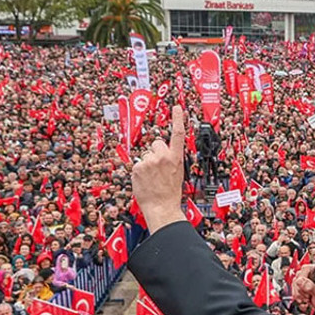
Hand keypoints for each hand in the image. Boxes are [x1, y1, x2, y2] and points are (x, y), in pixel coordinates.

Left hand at [132, 105, 187, 230]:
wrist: (161, 207)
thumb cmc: (170, 193)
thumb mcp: (178, 173)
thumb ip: (171, 160)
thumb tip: (162, 155)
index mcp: (176, 158)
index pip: (178, 134)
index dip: (178, 119)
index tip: (176, 107)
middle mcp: (163, 157)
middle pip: (156, 144)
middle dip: (155, 153)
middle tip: (157, 168)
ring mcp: (150, 161)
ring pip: (145, 155)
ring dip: (146, 164)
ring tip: (151, 178)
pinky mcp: (138, 167)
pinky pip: (137, 164)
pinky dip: (139, 172)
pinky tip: (144, 181)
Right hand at [292, 264, 314, 314]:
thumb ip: (311, 287)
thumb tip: (300, 281)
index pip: (306, 268)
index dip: (303, 278)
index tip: (305, 288)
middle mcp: (313, 274)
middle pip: (298, 275)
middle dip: (300, 288)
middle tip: (307, 296)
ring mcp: (307, 280)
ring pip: (295, 282)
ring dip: (298, 293)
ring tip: (307, 298)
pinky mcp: (303, 286)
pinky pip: (294, 287)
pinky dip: (296, 295)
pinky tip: (303, 299)